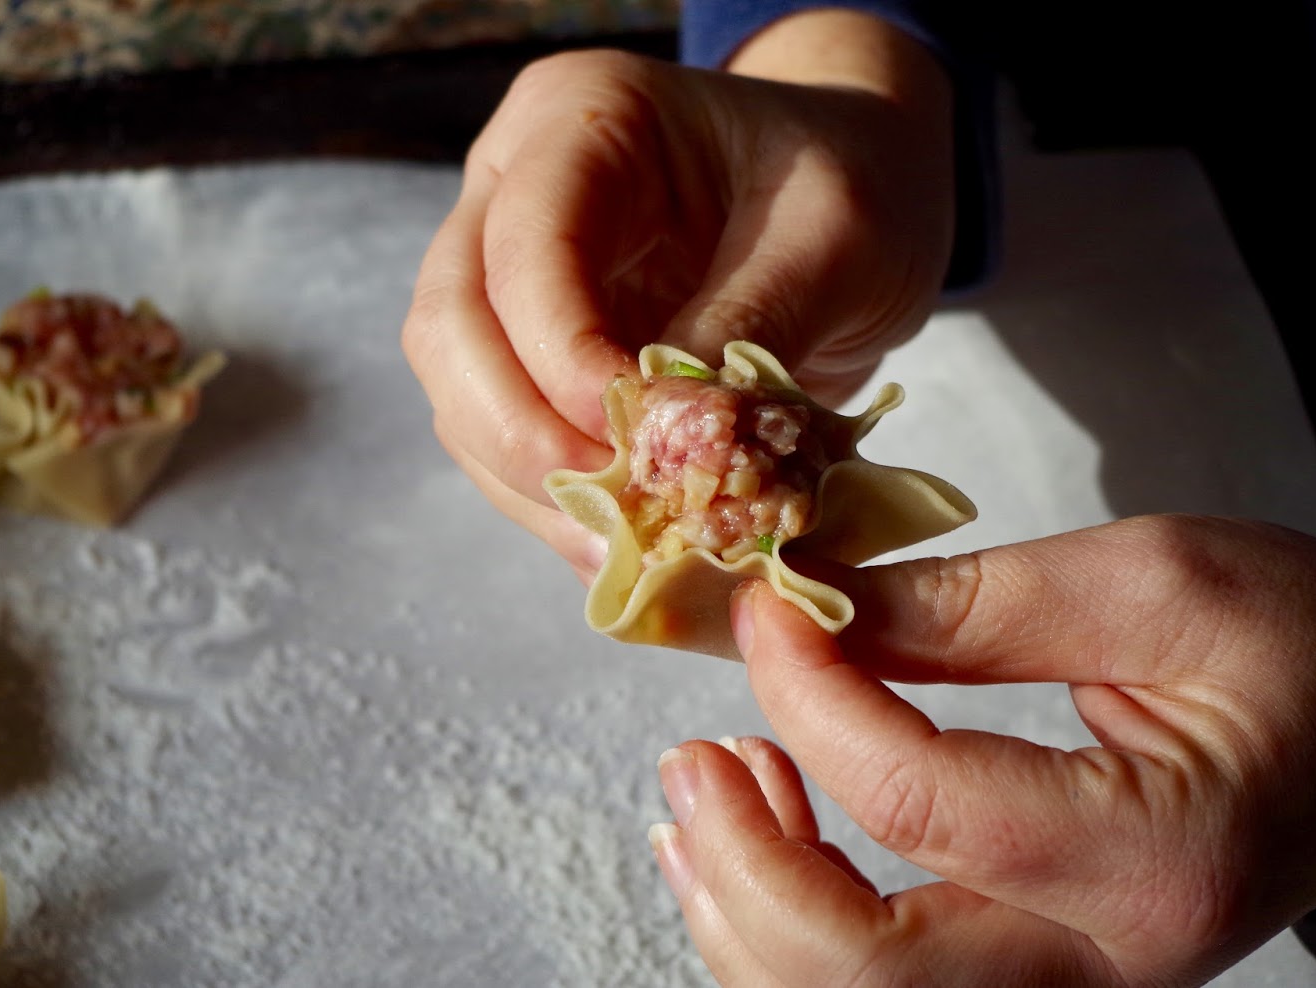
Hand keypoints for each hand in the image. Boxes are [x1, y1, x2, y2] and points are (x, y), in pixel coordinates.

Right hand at [401, 11, 957, 578]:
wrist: (865, 192)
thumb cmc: (856, 183)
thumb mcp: (835, 236)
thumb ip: (748, 327)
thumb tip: (667, 444)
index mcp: (581, 120)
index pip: (521, 250)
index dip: (563, 361)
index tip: (648, 445)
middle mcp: (516, 191)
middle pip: (450, 329)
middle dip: (523, 438)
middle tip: (620, 518)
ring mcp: (511, 276)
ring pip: (464, 400)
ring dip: (537, 488)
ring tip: (635, 551)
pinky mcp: (537, 356)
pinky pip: (511, 441)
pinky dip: (564, 503)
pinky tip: (634, 547)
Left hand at [650, 515, 1315, 985]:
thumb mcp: (1161, 580)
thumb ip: (980, 599)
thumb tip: (821, 610)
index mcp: (1156, 858)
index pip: (920, 803)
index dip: (811, 696)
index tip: (769, 608)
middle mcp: (1107, 964)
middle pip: (861, 972)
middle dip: (745, 861)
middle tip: (694, 750)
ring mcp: (1072, 985)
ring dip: (747, 903)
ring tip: (711, 781)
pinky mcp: (1042, 972)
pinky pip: (881, 983)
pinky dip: (790, 922)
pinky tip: (764, 829)